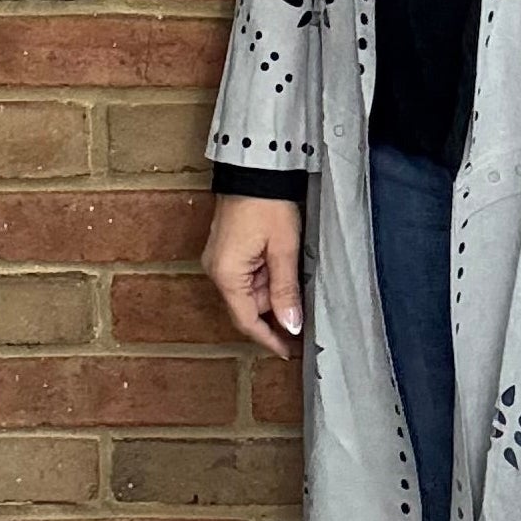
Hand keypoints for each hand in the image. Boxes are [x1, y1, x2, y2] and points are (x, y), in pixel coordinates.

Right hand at [203, 195, 303, 360]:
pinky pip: (248, 274)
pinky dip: (267, 275)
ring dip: (274, 287)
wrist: (254, 168)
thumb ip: (286, 290)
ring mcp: (220, 260)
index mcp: (226, 275)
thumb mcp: (283, 249)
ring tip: (294, 270)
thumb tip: (290, 325)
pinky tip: (283, 263)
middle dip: (277, 305)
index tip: (289, 351)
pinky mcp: (227, 250)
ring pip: (251, 290)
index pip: (247, 320)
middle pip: (249, 306)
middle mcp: (217, 271)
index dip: (269, 338)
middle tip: (304, 299)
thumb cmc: (268, 205)